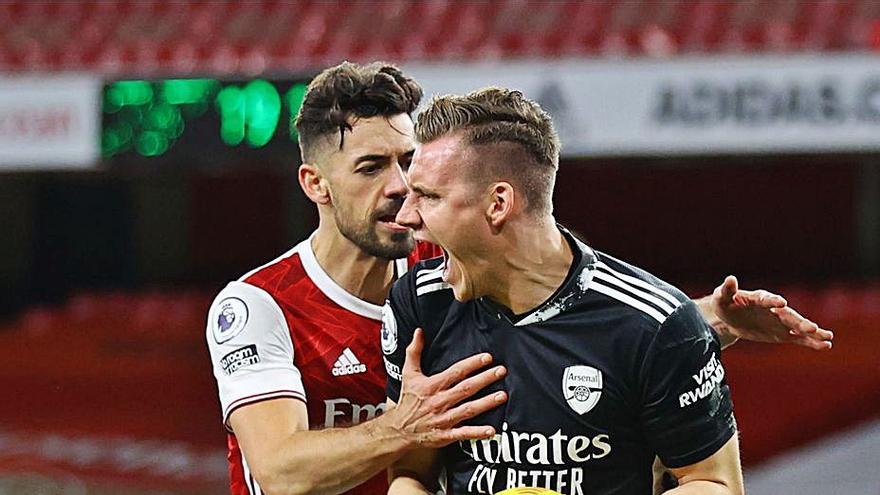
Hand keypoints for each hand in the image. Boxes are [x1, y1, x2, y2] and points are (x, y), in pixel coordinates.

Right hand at [386, 328, 506, 448]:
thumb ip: (414, 351)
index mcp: (432, 385)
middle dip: (485, 379)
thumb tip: (419, 331)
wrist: (398, 428)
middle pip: (466, 388)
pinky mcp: (445, 435)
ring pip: (468, 410)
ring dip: (486, 403)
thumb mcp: (409, 373)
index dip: (472, 364)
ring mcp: (443, 419)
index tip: (487, 357)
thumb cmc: (408, 400)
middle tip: (501, 371)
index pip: (455, 372)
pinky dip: (477, 433)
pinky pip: (463, 434)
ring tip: (502, 396)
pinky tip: (492, 430)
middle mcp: (440, 401)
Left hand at [711, 275, 832, 350]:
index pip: (768, 299)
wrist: (730, 317)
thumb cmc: (725, 304)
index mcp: (760, 298)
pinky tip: (825, 345)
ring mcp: (780, 322)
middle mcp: (774, 309)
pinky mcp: (782, 334)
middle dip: (800, 322)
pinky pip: (798, 339)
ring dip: (812, 332)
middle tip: (812, 328)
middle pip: (789, 316)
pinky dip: (811, 342)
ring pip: (798, 327)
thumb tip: (730, 278)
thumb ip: (727, 289)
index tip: (782, 302)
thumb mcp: (722, 297)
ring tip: (828, 337)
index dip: (774, 301)